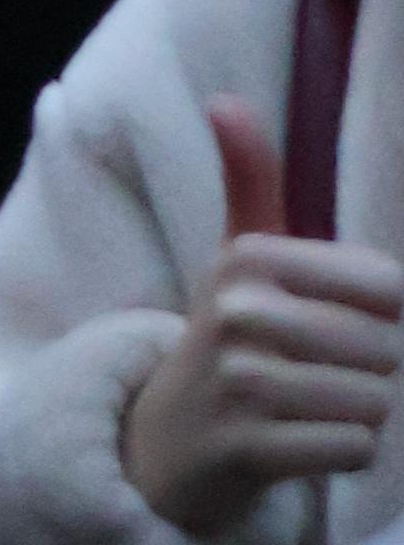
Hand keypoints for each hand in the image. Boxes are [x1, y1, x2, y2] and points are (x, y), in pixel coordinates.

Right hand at [119, 99, 403, 532]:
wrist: (168, 437)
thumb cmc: (226, 336)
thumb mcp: (235, 256)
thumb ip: (250, 178)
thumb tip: (224, 100)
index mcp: (250, 255)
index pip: (387, 286)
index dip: (383, 313)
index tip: (339, 319)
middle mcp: (241, 312)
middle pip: (386, 348)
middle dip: (373, 369)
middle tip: (324, 369)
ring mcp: (242, 383)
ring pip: (375, 402)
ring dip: (361, 412)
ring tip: (316, 403)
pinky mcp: (251, 448)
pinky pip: (353, 448)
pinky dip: (345, 451)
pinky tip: (307, 439)